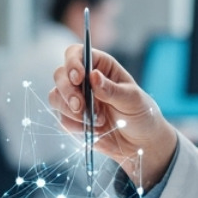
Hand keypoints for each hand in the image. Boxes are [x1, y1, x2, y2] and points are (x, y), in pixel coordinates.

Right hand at [48, 45, 177, 188]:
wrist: (140, 143)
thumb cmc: (141, 114)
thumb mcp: (132, 99)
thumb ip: (111, 89)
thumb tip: (93, 75)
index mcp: (100, 66)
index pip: (76, 53)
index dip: (72, 62)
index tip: (78, 78)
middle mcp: (84, 80)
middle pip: (60, 74)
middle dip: (67, 91)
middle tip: (80, 107)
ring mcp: (76, 99)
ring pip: (56, 96)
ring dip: (69, 110)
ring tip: (95, 121)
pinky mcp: (72, 118)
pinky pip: (62, 119)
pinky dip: (74, 126)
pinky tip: (93, 130)